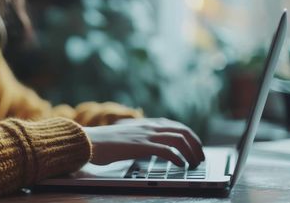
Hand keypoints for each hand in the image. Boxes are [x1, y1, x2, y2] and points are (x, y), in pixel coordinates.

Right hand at [83, 118, 204, 167]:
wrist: (89, 141)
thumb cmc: (105, 142)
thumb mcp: (127, 136)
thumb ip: (141, 137)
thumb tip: (152, 146)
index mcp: (146, 123)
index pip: (176, 125)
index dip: (190, 136)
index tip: (195, 147)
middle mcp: (149, 126)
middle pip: (182, 131)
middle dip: (196, 145)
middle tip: (200, 158)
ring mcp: (145, 135)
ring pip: (179, 139)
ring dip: (191, 152)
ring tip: (194, 164)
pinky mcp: (140, 146)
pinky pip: (167, 151)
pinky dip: (178, 158)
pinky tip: (181, 165)